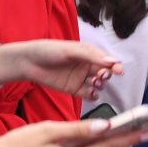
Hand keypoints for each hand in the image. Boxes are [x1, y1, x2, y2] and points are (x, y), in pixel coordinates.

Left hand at [0, 39, 121, 99]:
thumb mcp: (70, 50)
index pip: (106, 60)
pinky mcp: (74, 89)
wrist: (28, 62)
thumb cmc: (48, 50)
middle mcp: (86, 66)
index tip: (119, 71)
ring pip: (98, 84)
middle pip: (104, 73)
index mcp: (88, 53)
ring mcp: (80, 78)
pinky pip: (88, 94)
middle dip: (106, 75)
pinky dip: (93, 95)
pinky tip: (92, 94)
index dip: (114, 65)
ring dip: (100, 85)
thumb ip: (91, 56)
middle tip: (101, 76)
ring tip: (95, 84)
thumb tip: (111, 61)